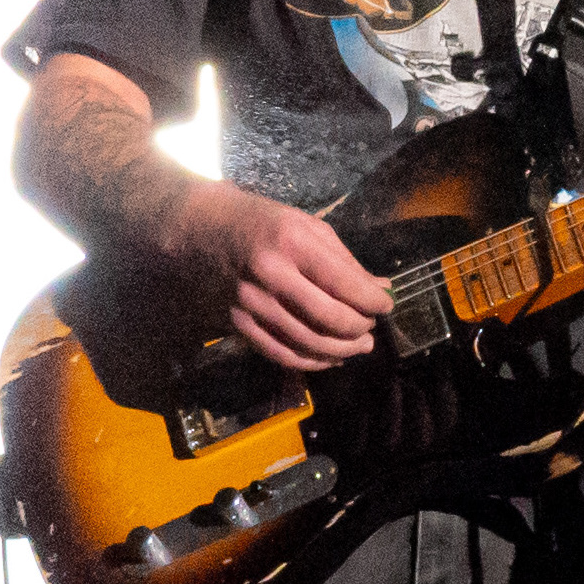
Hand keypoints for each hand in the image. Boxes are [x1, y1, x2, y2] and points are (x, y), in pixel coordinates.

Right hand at [177, 183, 392, 371]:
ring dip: (341, 350)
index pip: (345, 283)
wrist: (197, 230)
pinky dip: (311, 361)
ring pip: (308, 342)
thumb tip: (380, 287)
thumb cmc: (259, 222)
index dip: (373, 301)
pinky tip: (329, 358)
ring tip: (359, 346)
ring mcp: (252, 303)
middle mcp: (271, 274)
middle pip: (329, 317)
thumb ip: (344, 259)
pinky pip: (281, 353)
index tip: (386, 305)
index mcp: (292, 242)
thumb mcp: (305, 225)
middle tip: (371, 328)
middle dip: (360, 328)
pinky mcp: (237, 324)